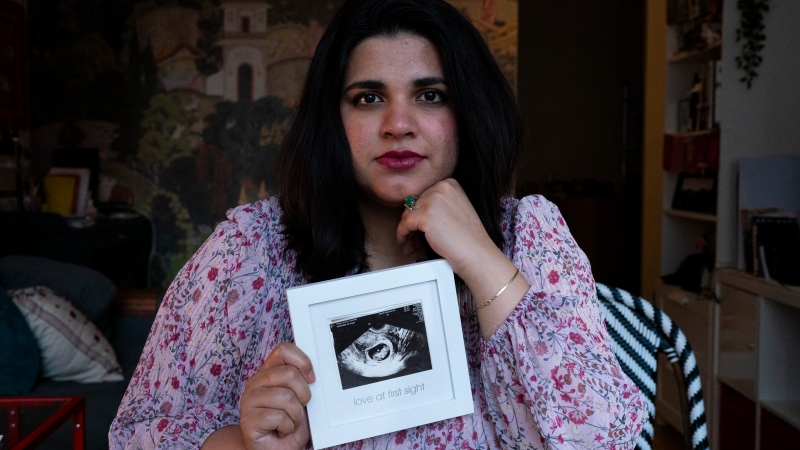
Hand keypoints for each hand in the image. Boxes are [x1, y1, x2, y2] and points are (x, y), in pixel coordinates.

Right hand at [239, 342, 314, 449]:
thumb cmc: (289, 423)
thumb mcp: (301, 399)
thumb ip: (303, 382)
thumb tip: (312, 374)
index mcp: (268, 372)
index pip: (283, 350)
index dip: (302, 361)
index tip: (311, 378)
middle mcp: (255, 382)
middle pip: (288, 373)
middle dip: (303, 394)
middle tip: (299, 408)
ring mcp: (249, 400)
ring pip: (286, 397)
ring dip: (296, 415)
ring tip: (289, 422)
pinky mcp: (248, 419)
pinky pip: (278, 417)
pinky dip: (288, 427)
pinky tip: (281, 430)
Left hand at [397, 179, 528, 337]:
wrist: (476, 253)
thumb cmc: (468, 237)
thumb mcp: (455, 209)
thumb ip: (437, 204)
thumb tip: (412, 209)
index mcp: (449, 184)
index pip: (423, 196)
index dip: (420, 213)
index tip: (420, 227)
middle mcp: (441, 187)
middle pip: (413, 204)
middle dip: (412, 223)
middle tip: (415, 239)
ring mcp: (433, 200)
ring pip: (407, 214)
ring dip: (407, 231)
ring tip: (411, 244)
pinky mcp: (425, 215)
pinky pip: (404, 224)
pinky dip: (402, 236)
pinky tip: (406, 244)